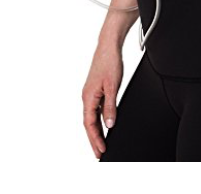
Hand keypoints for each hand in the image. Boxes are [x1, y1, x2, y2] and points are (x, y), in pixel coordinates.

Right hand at [82, 44, 123, 159]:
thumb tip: (109, 124)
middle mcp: (87, 96)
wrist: (108, 46)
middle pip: (89, 123)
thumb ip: (111, 106)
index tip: (101, 151)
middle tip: (99, 154)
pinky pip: (95, 109)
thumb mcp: (113, 86)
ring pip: (92, 117)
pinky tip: (104, 125)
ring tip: (102, 144)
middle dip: (94, 140)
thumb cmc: (109, 62)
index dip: (95, 139)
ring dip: (96, 131)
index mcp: (88, 97)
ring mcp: (91, 93)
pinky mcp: (96, 89)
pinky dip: (99, 120)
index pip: (90, 124)